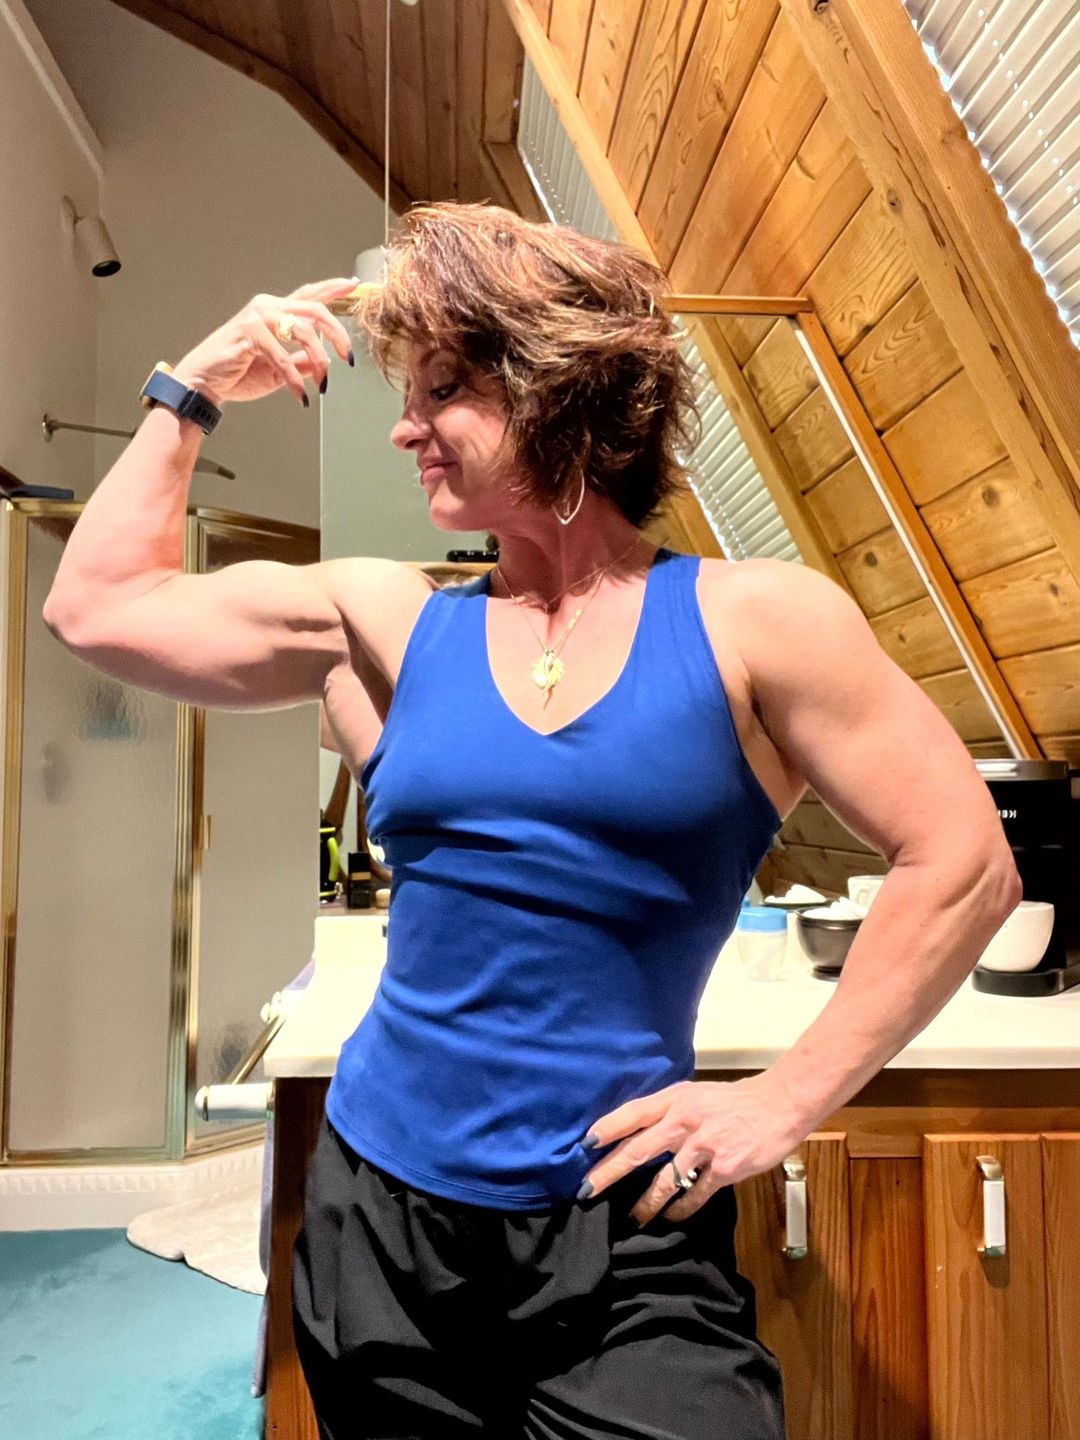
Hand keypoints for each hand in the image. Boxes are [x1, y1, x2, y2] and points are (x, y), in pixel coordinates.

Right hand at [171, 278, 359, 408]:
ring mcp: (257, 317)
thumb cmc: (238, 374)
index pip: (309, 295)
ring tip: (324, 385)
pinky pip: (283, 358)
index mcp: (275, 311)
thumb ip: (301, 362)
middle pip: (314, 310)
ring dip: (320, 361)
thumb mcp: (279, 370)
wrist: (205, 384)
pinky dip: (295, 380)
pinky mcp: (248, 334)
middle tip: (350, 358)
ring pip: (303, 332)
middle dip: (338, 334)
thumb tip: (324, 363)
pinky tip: (301, 397)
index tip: (355, 283)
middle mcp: (267, 307)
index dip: (333, 288)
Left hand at [580, 1075, 804, 1225]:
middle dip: (610, 1172)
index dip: (608, 1129)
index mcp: (676, 1099)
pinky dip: (681, 1209)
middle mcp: (684, 1121)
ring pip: (664, 1181)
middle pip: (638, 1149)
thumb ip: (668, 1112)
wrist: (778, 1105)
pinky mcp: (723, 1169)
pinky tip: (671, 1218)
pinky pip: (695, 1195)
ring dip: (646, 1203)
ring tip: (632, 1218)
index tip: (584, 1145)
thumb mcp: (695, 1095)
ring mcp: (704, 1146)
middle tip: (587, 1190)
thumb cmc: (733, 1100)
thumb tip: (637, 1131)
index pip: (633, 1113)